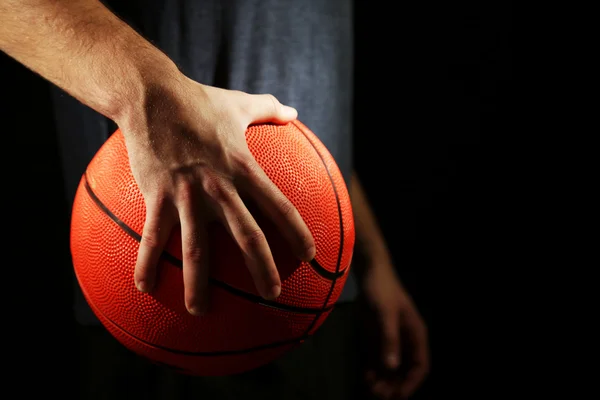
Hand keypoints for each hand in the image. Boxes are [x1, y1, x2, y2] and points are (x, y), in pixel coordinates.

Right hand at [118, 73, 315, 315]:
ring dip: (199, 284)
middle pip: (247, 236)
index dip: (297, 232)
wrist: (152, 96)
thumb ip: (270, 109)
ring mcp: (187, 194)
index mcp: (243, 168)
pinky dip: (148, 263)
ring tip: (201, 312)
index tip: (309, 255)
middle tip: (273, 296)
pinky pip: (153, 237)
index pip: (279, 206)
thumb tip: (295, 111)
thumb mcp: (239, 103)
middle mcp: (219, 186)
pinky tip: (144, 288)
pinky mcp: (158, 195)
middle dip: (263, 269)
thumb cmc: (198, 100)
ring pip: (198, 248)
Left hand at [361, 257, 429, 398]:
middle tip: (378, 395)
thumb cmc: (382, 290)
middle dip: (394, 385)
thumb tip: (392, 367)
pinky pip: (377, 359)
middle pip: (404, 371)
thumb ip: (389, 339)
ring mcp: (390, 339)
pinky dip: (373, 370)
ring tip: (371, 389)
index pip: (420, 366)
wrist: (368, 272)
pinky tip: (365, 377)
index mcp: (416, 335)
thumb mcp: (385, 314)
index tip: (398, 396)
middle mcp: (405, 340)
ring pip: (390, 368)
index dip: (411, 383)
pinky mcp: (376, 337)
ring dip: (383, 380)